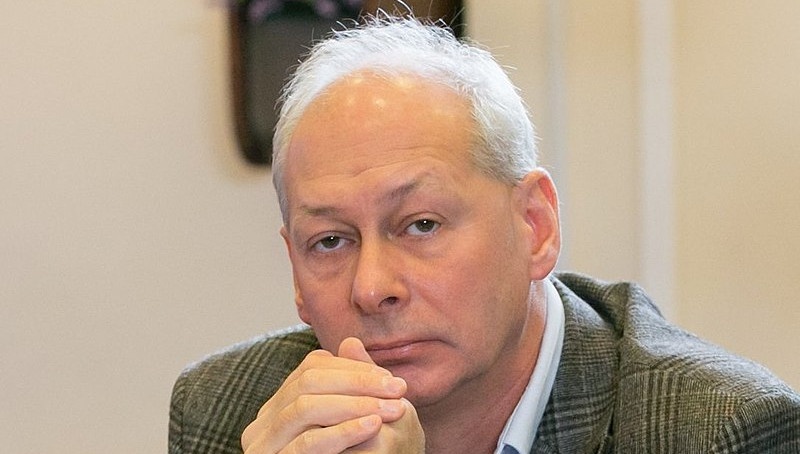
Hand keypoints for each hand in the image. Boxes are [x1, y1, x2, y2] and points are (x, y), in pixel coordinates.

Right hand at [241, 337, 423, 453]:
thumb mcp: (355, 416)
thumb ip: (352, 382)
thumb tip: (352, 342)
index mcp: (281, 402)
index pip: (312, 367)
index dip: (355, 369)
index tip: (393, 381)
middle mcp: (264, 420)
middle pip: (308, 381)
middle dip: (358, 383)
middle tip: (398, 390)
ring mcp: (263, 443)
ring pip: (305, 407)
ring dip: (354, 404)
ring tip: (390, 409)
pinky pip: (307, 442)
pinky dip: (343, 431)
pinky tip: (372, 426)